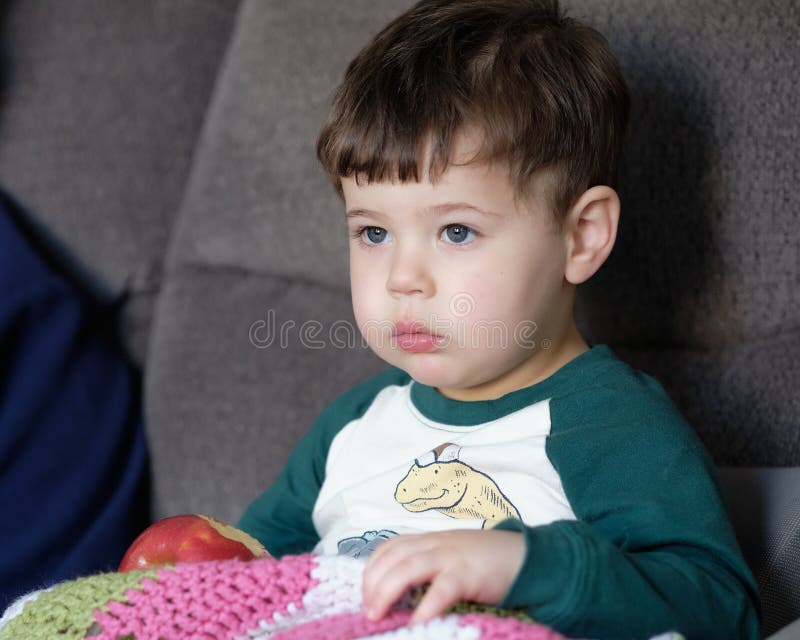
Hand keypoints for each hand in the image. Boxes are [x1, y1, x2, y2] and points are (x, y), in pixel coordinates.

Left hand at [362, 529, 524, 624]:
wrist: (525, 556)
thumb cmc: (486, 562)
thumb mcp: (451, 556)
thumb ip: (427, 567)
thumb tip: (398, 595)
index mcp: (429, 540)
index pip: (389, 547)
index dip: (371, 569)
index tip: (366, 593)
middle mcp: (436, 543)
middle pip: (392, 557)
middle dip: (373, 583)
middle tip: (368, 611)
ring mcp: (451, 556)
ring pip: (408, 567)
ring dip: (386, 591)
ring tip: (378, 615)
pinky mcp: (469, 574)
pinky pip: (442, 589)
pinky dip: (425, 606)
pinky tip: (416, 623)